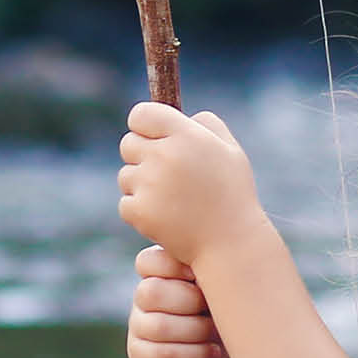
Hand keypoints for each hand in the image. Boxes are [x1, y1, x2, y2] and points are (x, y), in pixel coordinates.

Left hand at [115, 103, 269, 266]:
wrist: (231, 243)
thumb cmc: (232, 195)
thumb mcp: (230, 151)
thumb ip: (206, 124)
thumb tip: (183, 116)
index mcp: (186, 136)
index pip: (140, 114)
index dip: (144, 125)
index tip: (152, 137)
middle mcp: (164, 156)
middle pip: (127, 144)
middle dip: (141, 155)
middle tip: (163, 173)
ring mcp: (149, 184)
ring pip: (125, 175)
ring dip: (140, 185)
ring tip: (170, 199)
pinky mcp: (140, 211)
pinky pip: (126, 203)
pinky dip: (140, 210)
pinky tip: (164, 216)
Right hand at [124, 245, 221, 357]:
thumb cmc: (230, 321)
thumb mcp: (225, 293)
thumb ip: (210, 274)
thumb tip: (202, 274)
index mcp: (162, 274)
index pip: (148, 261)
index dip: (174, 267)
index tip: (201, 277)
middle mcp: (144, 298)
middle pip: (150, 292)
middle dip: (191, 302)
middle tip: (214, 310)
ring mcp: (139, 327)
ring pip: (158, 325)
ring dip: (196, 331)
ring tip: (217, 335)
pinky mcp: (140, 356)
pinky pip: (160, 353)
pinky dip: (193, 353)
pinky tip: (212, 352)